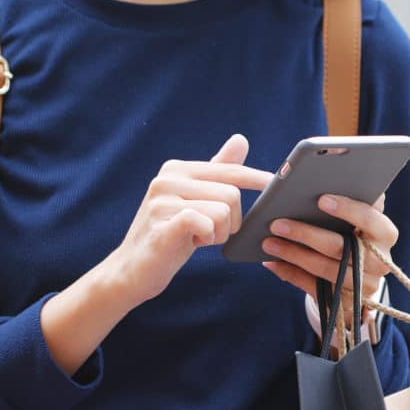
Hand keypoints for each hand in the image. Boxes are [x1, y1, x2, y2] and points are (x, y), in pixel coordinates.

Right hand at [104, 134, 271, 309]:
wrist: (134, 269)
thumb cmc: (170, 234)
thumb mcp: (195, 200)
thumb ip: (217, 172)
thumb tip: (240, 139)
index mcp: (177, 168)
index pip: (229, 170)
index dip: (256, 179)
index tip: (275, 184)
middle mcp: (167, 179)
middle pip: (232, 194)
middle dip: (232, 221)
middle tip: (214, 232)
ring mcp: (162, 201)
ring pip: (223, 212)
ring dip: (220, 233)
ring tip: (200, 238)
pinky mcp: (162, 225)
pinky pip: (207, 223)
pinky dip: (208, 237)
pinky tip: (194, 242)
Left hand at [261, 193, 396, 325]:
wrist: (358, 277)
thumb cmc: (351, 235)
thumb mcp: (355, 220)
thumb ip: (346, 202)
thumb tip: (307, 184)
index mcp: (385, 234)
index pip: (371, 220)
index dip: (348, 210)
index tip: (321, 200)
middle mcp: (380, 261)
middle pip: (341, 247)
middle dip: (306, 234)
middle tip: (277, 223)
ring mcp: (365, 284)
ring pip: (325, 268)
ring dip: (293, 254)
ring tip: (269, 243)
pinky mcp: (347, 302)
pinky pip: (314, 287)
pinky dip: (290, 273)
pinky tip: (272, 262)